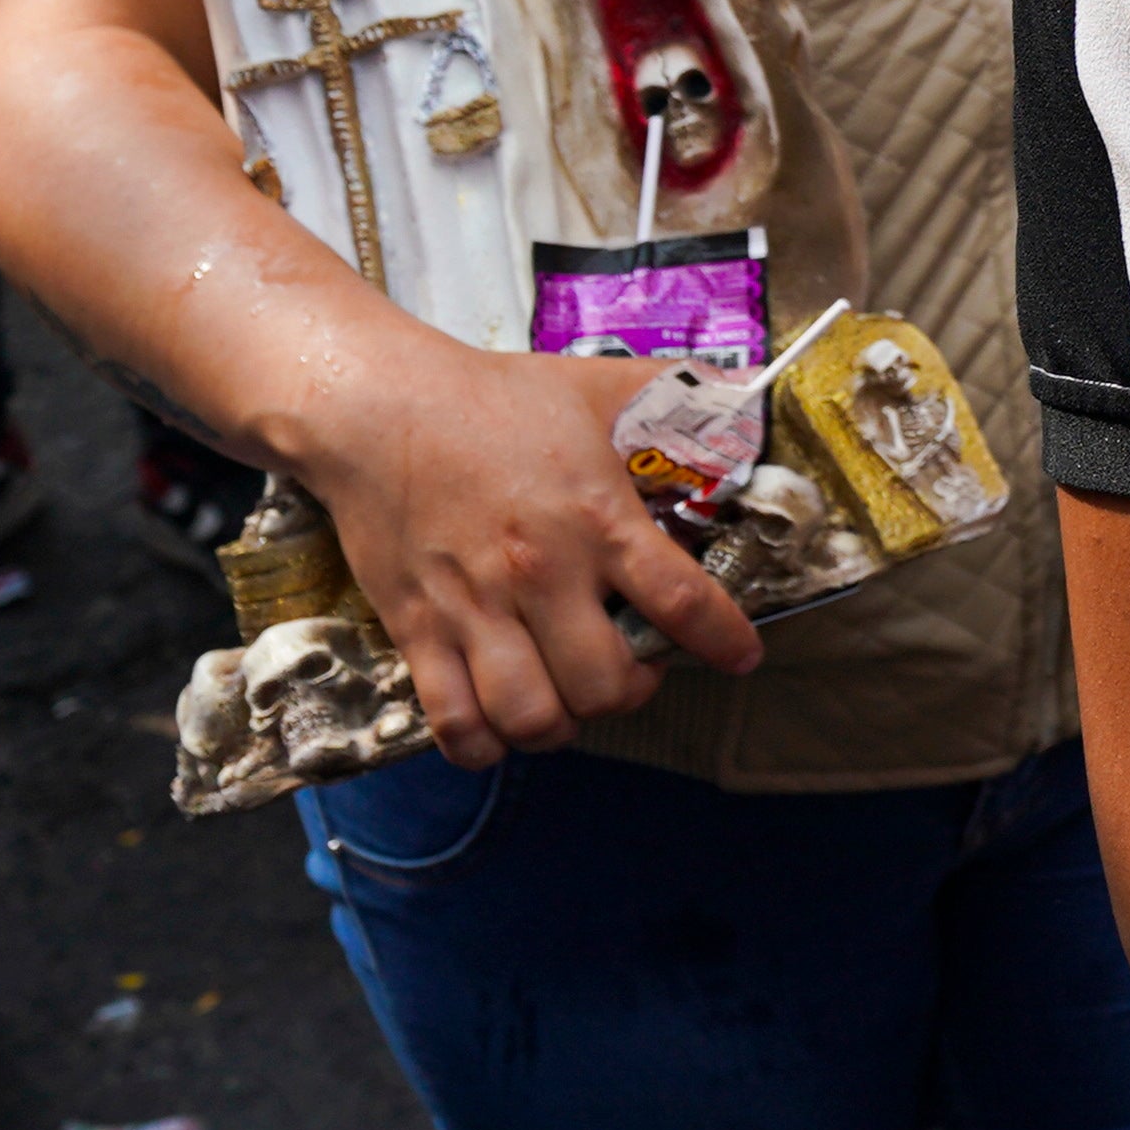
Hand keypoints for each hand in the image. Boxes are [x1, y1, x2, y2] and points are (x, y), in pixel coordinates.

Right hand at [299, 338, 760, 765]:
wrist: (379, 407)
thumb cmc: (498, 398)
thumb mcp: (603, 386)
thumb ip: (681, 399)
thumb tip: (750, 398)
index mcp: (596, 518)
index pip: (681, 602)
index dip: (723, 642)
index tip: (741, 658)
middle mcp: (541, 573)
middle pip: (605, 684)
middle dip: (632, 692)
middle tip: (631, 667)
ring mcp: (474, 608)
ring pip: (533, 717)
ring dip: (562, 723)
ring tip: (569, 696)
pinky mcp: (418, 629)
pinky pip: (455, 722)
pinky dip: (484, 743)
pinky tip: (501, 722)